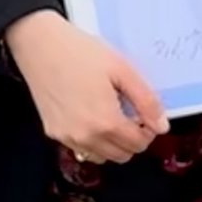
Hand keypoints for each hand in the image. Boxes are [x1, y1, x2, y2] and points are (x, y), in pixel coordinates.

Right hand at [2, 10, 162, 162]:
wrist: (40, 45)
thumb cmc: (81, 52)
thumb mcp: (122, 70)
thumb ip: (146, 101)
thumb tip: (162, 126)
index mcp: (106, 122)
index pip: (139, 144)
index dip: (148, 130)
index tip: (145, 113)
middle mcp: (86, 137)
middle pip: (123, 155)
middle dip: (133, 139)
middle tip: (130, 113)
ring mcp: (67, 137)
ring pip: (102, 157)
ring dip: (113, 144)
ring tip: (111, 115)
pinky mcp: (53, 132)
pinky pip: (81, 149)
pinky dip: (92, 142)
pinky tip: (91, 117)